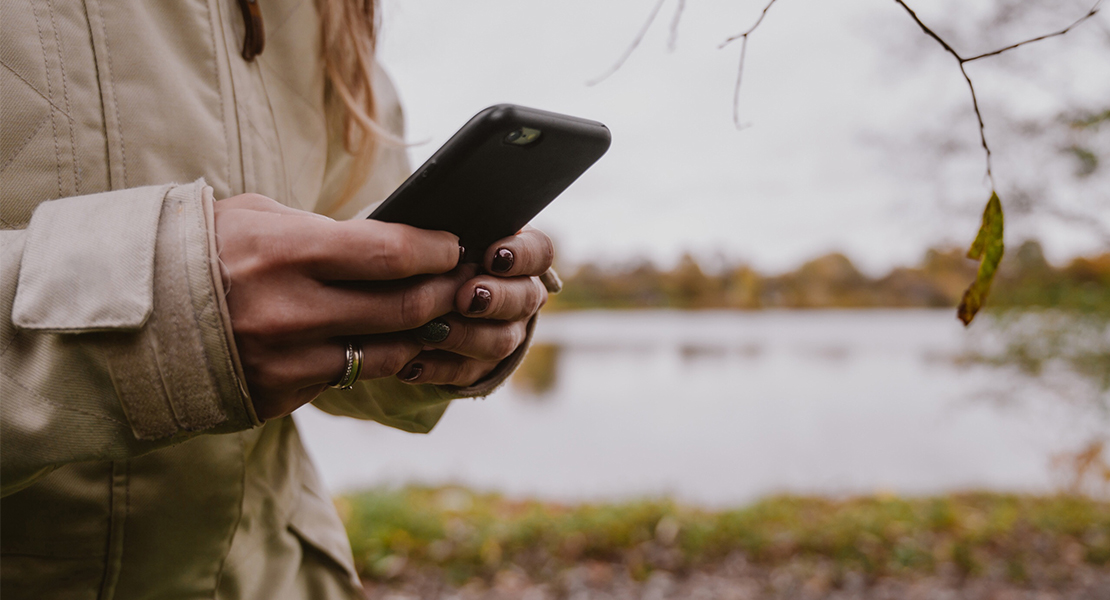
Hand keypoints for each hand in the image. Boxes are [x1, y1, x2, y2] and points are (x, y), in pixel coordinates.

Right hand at [214, 194, 466, 419]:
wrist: (130, 319)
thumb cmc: (202, 251)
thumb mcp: (258, 219)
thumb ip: (324, 233)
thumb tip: (394, 242)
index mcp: (286, 252)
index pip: (390, 254)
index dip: (435, 251)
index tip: (453, 245)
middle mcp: (291, 311)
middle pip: (403, 308)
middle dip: (445, 292)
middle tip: (461, 282)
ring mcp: (286, 360)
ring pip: (389, 353)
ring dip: (423, 334)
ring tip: (439, 315)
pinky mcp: (279, 395)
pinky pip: (348, 376)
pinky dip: (378, 359)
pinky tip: (392, 344)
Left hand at [396, 226, 553, 385]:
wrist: (410, 287)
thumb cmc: (427, 248)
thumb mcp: (437, 231)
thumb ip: (446, 228)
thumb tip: (437, 234)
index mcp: (518, 254)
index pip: (540, 252)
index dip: (521, 256)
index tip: (493, 256)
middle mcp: (521, 294)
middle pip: (525, 299)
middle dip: (495, 298)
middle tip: (465, 297)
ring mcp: (505, 332)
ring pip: (501, 341)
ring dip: (465, 336)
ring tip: (429, 331)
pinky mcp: (479, 365)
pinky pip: (466, 372)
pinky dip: (437, 368)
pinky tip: (411, 362)